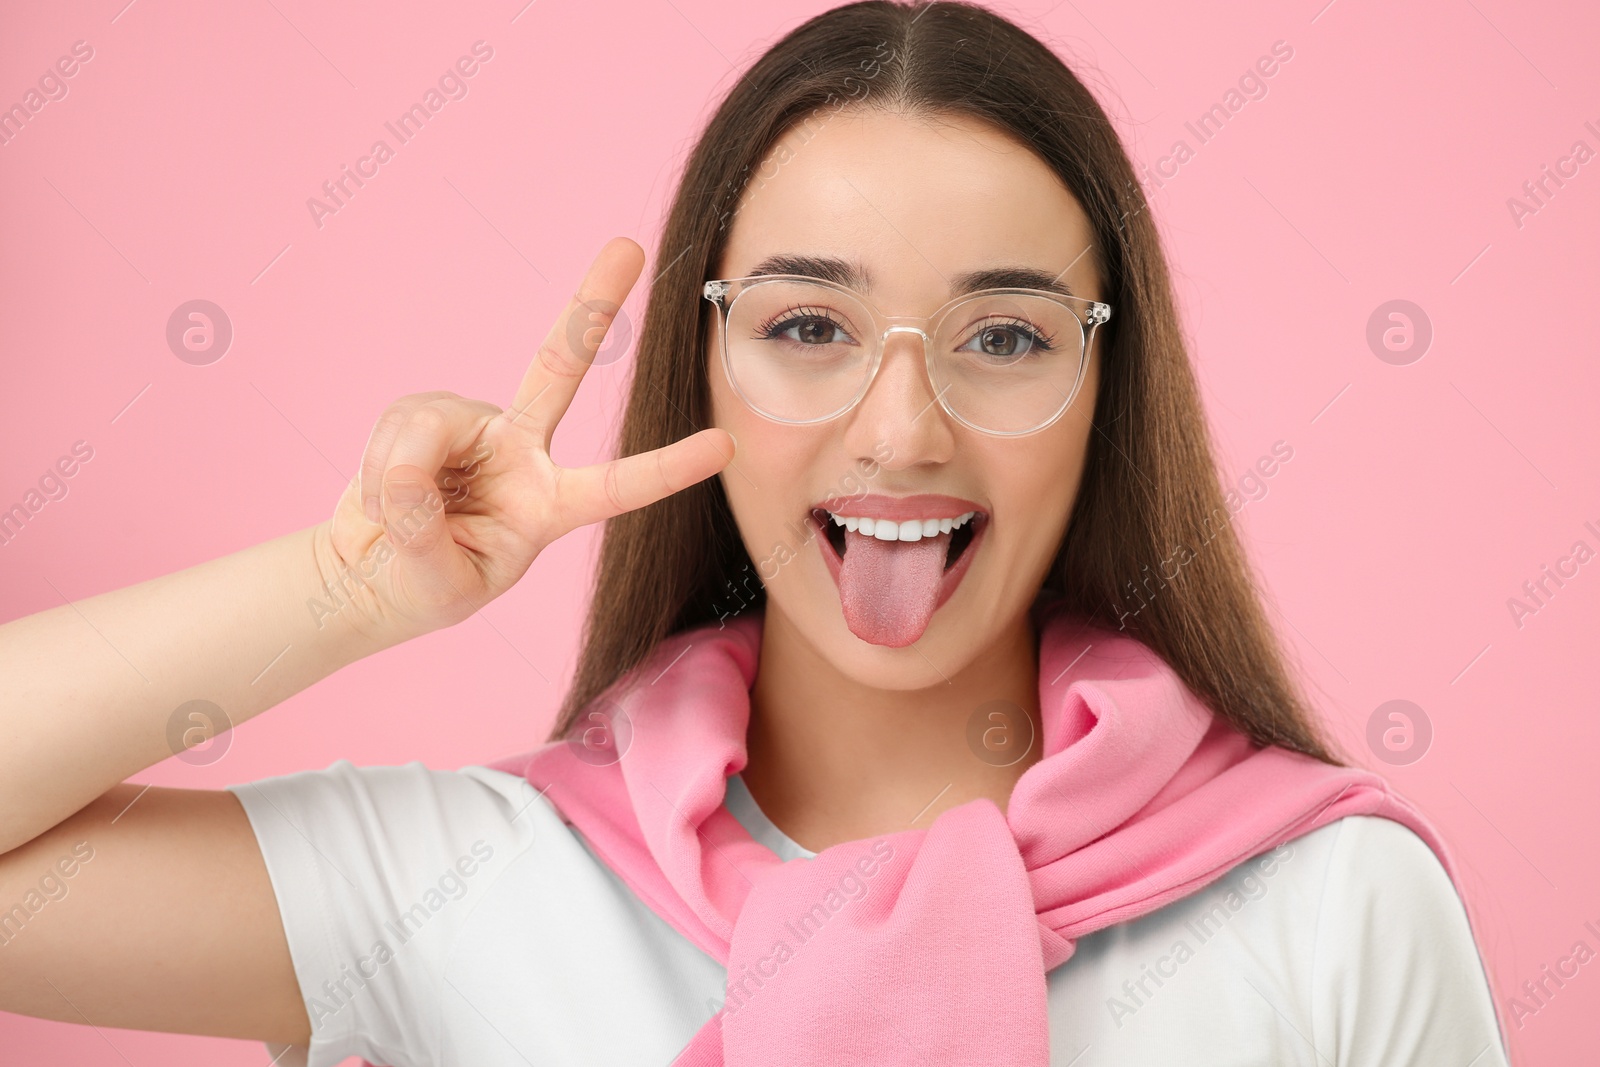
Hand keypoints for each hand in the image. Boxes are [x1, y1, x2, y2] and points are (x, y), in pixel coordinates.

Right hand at [321, 237, 733, 639]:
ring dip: (401, 472)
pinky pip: (400, 424)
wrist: (370, 572)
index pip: (617, 487)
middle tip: (630, 247)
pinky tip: (380, 493)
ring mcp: (475, 424)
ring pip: (435, 423)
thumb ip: (428, 540)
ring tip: (396, 518)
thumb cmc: (421, 589)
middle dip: (592, 304)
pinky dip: (379, 465)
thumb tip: (411, 476)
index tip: (724, 446)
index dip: (667, 467)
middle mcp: (523, 451)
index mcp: (550, 505)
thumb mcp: (437, 587)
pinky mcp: (427, 411)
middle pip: (558, 367)